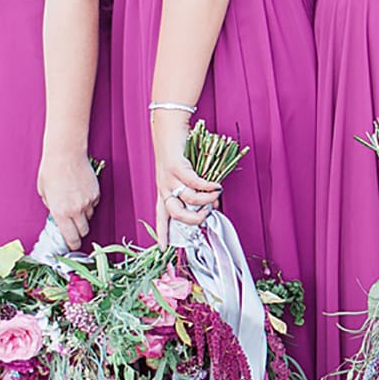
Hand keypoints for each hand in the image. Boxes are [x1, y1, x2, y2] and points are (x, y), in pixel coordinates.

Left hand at [37, 150, 99, 249]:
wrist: (66, 154)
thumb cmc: (51, 171)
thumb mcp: (44, 193)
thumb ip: (51, 207)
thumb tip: (58, 214)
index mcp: (60, 212)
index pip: (70, 237)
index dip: (72, 244)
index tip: (72, 246)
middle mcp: (76, 210)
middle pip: (83, 231)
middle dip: (79, 232)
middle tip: (74, 228)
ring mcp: (88, 202)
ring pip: (89, 217)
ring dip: (83, 216)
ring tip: (75, 204)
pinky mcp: (95, 193)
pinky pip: (93, 204)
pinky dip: (88, 203)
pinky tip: (80, 193)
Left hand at [150, 108, 219, 243]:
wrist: (168, 129)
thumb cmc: (179, 153)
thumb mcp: (185, 177)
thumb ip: (197, 193)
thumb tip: (212, 207)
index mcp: (164, 192)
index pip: (161, 217)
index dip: (162, 233)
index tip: (164, 249)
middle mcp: (164, 187)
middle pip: (175, 214)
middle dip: (193, 220)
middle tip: (207, 216)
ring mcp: (168, 177)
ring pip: (188, 199)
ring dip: (206, 200)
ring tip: (217, 195)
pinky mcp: (176, 166)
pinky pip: (194, 182)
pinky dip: (208, 186)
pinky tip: (216, 186)